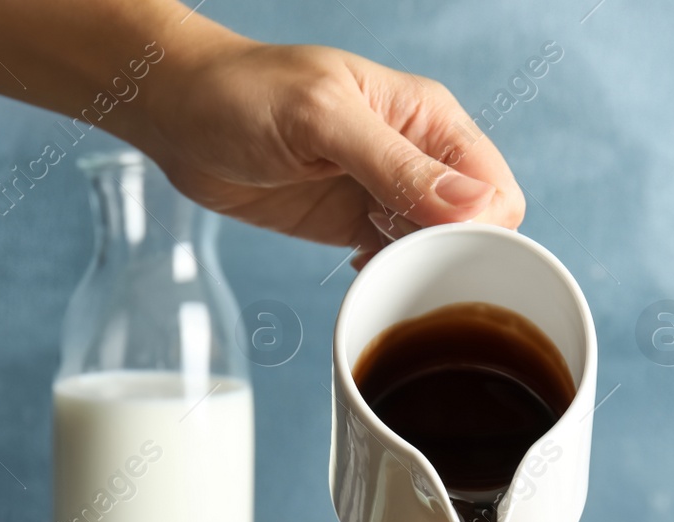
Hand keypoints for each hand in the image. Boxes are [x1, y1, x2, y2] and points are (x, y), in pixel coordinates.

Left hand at [142, 33, 524, 267]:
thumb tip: (470, 207)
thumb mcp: (322, 121)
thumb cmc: (243, 93)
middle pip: (477, 229)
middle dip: (450, 258)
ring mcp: (388, 193)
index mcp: (429, 118)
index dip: (478, 231)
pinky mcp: (356, 224)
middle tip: (397, 263)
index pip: (495, 190)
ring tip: (371, 262)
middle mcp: (418, 156)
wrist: (178, 114)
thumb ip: (396, 163)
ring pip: (440, 251)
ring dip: (417, 270)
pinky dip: (390, 277)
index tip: (431, 249)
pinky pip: (399, 263)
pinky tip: (361, 272)